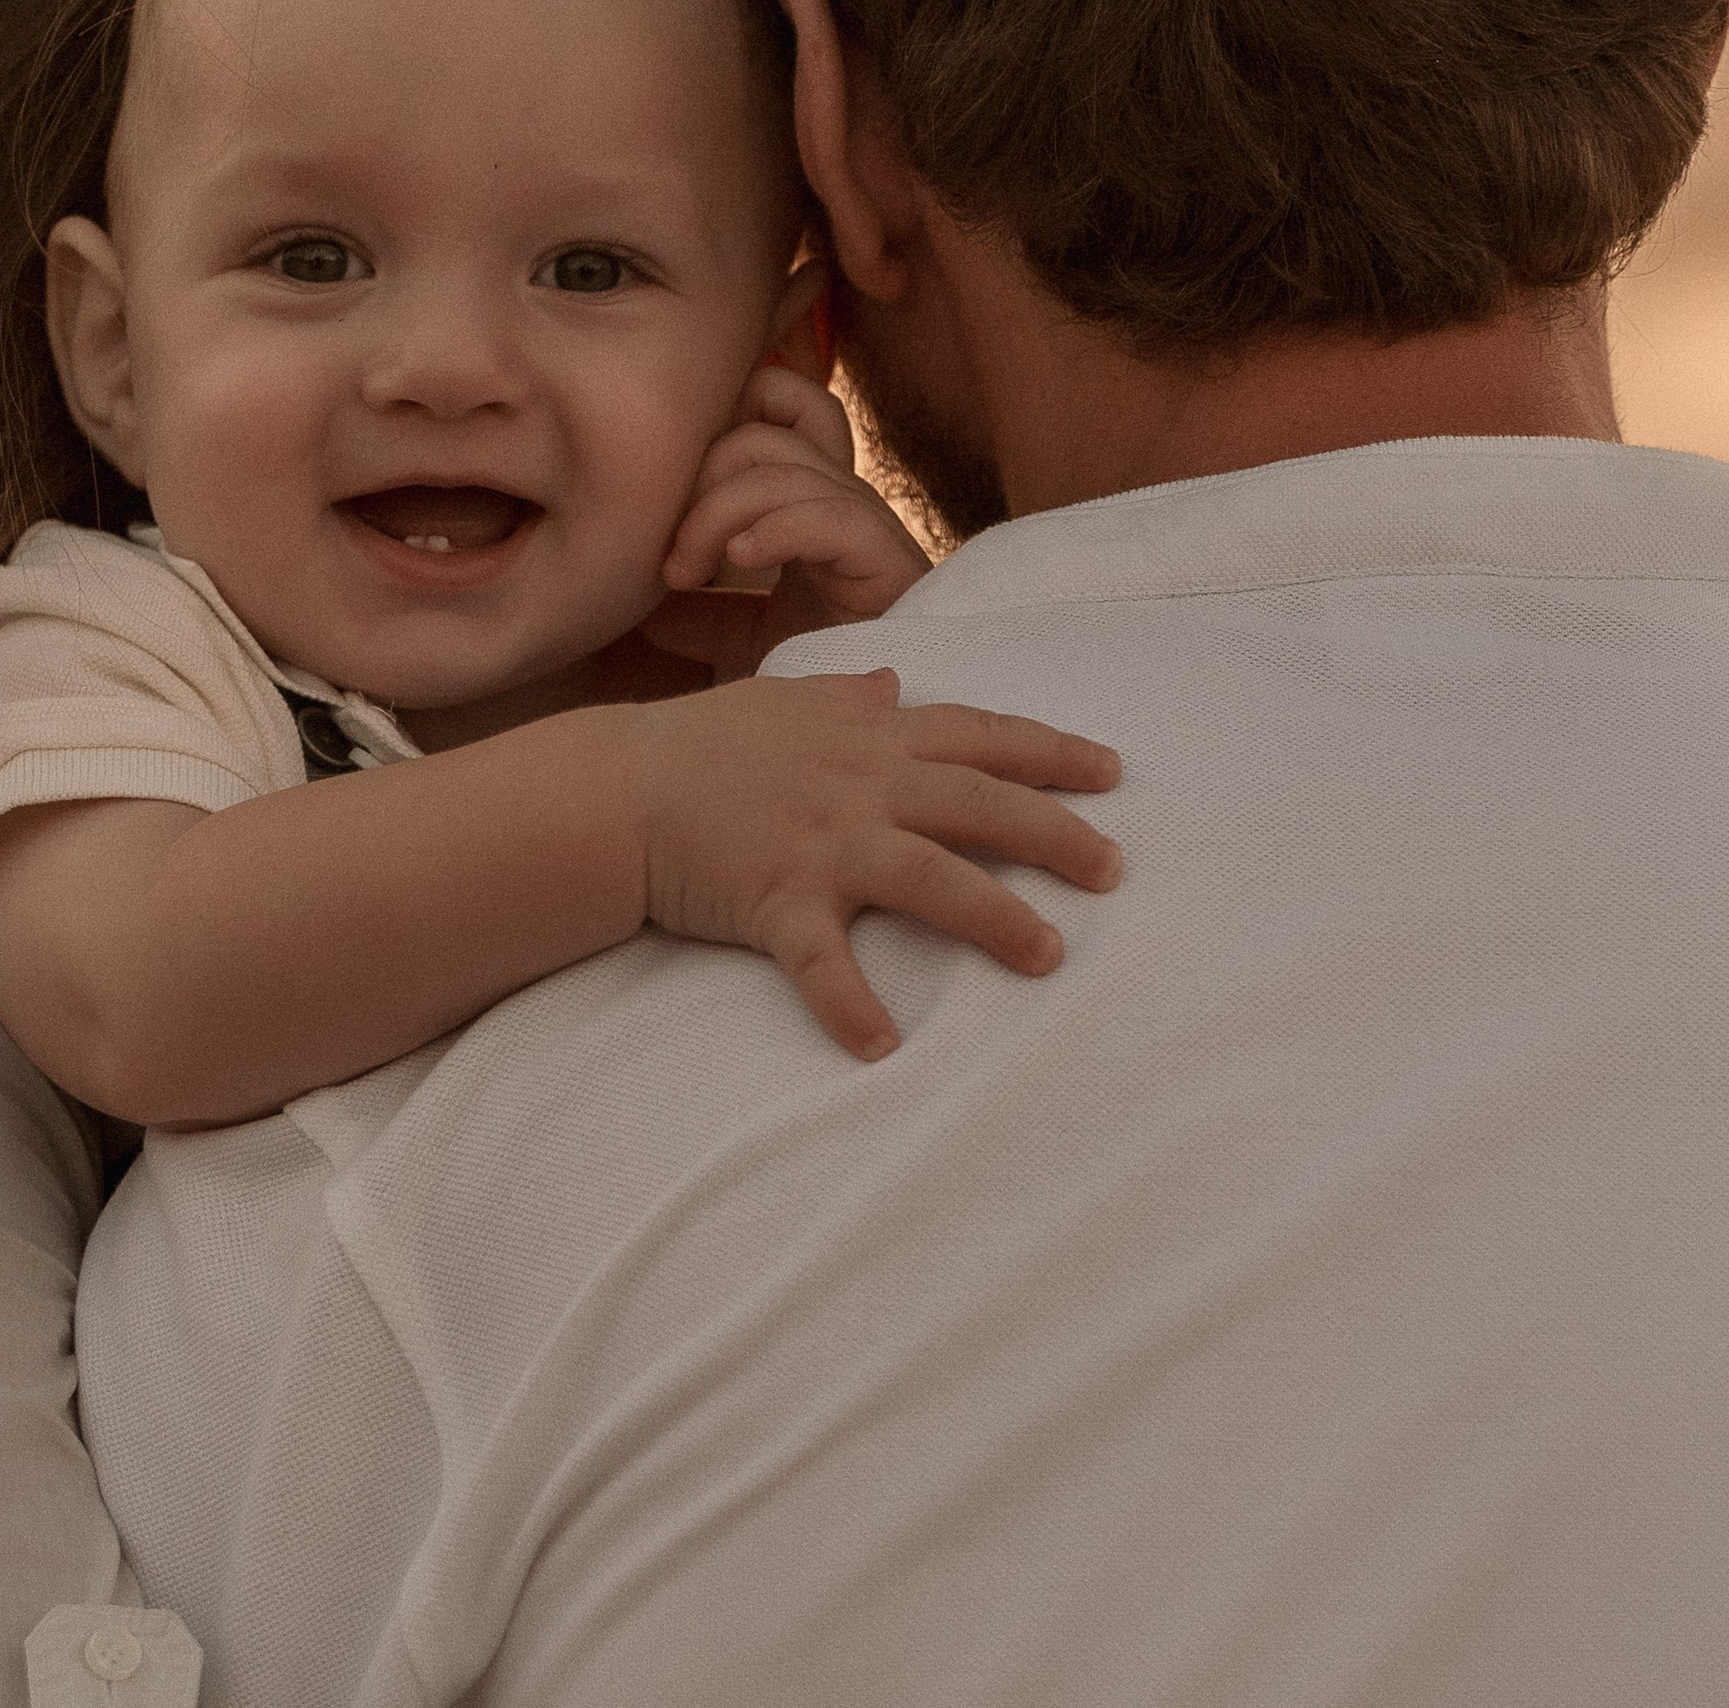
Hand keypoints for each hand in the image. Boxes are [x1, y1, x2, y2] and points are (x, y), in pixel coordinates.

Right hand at [613, 669, 1123, 1058]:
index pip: (978, 735)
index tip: (1112, 771)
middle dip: (1056, 834)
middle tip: (1114, 871)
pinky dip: (848, 1004)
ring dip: (995, 917)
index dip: (1050, 751)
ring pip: (930, 877)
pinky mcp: (775, 900)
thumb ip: (846, 697)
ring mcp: (822, 843)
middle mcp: (860, 785)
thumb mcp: (780, 701)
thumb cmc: (698, 742)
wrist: (617, 786)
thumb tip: (896, 684)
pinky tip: (880, 1047)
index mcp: (867, 737)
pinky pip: (820, 961)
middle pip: (979, 804)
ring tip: (1049, 955)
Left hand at [655, 367, 930, 671]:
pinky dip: (774, 528)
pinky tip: (739, 560)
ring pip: (786, 470)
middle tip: (667, 563)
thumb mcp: (746, 642)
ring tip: (684, 575)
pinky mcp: (888, 559)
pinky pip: (831, 513)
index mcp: (808, 507)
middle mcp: (841, 505)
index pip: (776, 411)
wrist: (873, 737)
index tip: (660, 494)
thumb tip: (647, 600)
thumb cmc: (818, 682)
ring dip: (716, 515)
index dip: (716, 425)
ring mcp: (867, 527)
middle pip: (762, 436)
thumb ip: (703, 614)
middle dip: (698, 486)